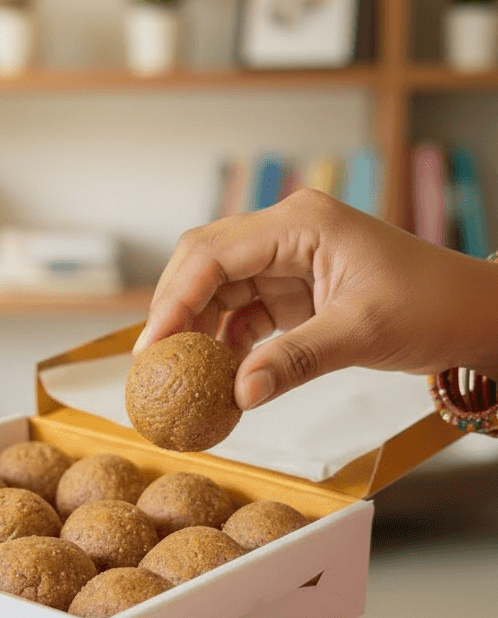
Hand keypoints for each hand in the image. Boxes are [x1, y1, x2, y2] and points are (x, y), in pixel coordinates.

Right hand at [135, 190, 497, 408]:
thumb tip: (239, 395)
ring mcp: (286, 262)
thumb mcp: (362, 333)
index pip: (213, 253)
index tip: (152, 346)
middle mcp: (285, 234)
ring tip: (180, 379)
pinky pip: (242, 317)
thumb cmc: (433, 305)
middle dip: (175, 314)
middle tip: (154, 365)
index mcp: (300, 223)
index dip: (174, 300)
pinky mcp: (292, 293)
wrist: (472, 315)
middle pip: (204, 265)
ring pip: (217, 292)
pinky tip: (217, 379)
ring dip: (198, 334)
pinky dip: (226, 347)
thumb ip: (295, 361)